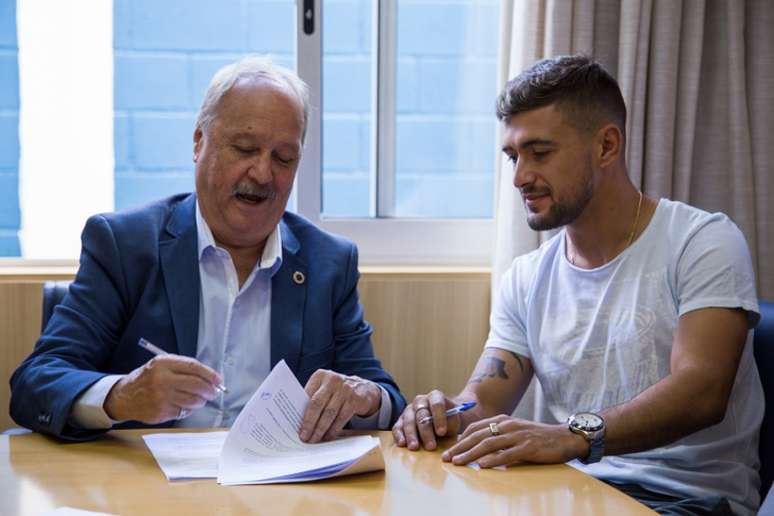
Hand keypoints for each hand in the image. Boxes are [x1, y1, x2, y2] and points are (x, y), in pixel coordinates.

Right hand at [104, 355, 221, 423]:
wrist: (124, 397)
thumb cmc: (148, 379)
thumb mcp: (161, 365)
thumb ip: (184, 368)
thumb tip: (211, 378)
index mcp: (163, 363)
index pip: (194, 367)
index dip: (210, 374)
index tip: (218, 380)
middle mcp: (162, 379)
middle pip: (196, 385)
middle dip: (210, 390)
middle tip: (214, 392)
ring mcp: (161, 397)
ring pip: (193, 400)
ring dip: (201, 401)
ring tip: (199, 399)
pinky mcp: (161, 412)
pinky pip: (184, 411)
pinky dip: (188, 409)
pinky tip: (182, 404)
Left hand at [299, 369, 380, 442]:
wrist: (362, 388)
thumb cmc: (336, 391)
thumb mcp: (324, 388)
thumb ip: (312, 398)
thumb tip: (298, 420)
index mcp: (320, 376)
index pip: (307, 395)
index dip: (300, 412)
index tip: (295, 426)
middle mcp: (332, 380)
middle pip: (317, 404)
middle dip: (309, 423)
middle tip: (304, 436)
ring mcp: (345, 389)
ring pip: (329, 413)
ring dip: (321, 429)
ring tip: (314, 439)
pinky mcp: (355, 399)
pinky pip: (341, 418)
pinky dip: (333, 429)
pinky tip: (328, 436)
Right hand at [392, 391, 462, 450]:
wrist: (443, 421)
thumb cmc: (449, 421)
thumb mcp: (454, 421)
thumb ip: (450, 424)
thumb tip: (441, 433)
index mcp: (435, 396)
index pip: (437, 404)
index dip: (439, 418)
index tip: (442, 432)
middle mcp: (420, 400)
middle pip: (421, 414)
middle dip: (426, 431)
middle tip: (431, 446)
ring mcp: (409, 410)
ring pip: (408, 420)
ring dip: (411, 434)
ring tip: (415, 447)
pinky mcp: (401, 420)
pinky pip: (397, 426)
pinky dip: (399, 435)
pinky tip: (402, 444)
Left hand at [441, 414, 588, 467]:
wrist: (565, 438)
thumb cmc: (538, 437)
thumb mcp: (515, 432)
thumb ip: (498, 437)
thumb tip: (479, 449)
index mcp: (503, 420)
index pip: (475, 428)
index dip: (460, 438)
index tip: (449, 449)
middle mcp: (508, 425)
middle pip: (478, 436)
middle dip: (460, 447)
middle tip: (447, 458)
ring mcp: (518, 436)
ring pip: (489, 444)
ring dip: (471, 453)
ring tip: (458, 462)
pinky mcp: (528, 447)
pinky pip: (507, 454)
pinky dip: (494, 459)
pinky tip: (483, 465)